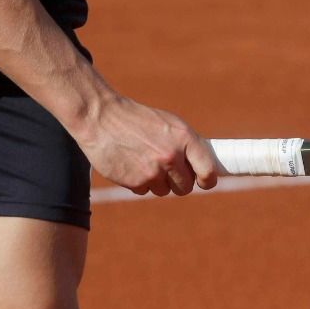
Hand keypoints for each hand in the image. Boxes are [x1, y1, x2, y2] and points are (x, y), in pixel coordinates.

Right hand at [73, 94, 219, 196]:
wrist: (101, 118)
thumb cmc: (137, 119)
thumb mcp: (167, 123)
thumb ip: (185, 144)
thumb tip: (204, 166)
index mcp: (183, 137)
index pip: (208, 170)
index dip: (208, 180)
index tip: (205, 181)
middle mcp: (171, 156)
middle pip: (186, 186)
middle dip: (178, 181)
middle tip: (166, 168)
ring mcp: (153, 171)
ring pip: (165, 191)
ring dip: (157, 181)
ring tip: (143, 159)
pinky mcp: (135, 182)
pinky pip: (145, 191)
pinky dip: (139, 182)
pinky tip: (130, 164)